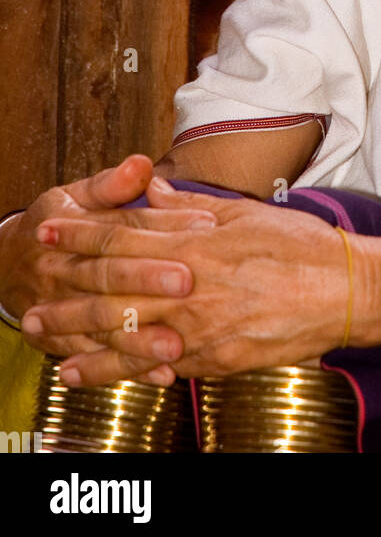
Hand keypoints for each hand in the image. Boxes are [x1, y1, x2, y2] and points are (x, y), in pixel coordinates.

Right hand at [4, 155, 215, 384]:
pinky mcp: (67, 341)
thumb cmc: (54, 225)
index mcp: (72, 230)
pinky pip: (99, 358)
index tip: (205, 223)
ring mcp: (64, 310)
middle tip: (187, 282)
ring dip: (140, 336)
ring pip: (103, 325)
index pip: (123, 226)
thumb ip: (109, 184)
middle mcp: (66, 272)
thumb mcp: (73, 196)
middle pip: (109, 275)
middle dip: (147, 279)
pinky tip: (163, 372)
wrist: (6, 265)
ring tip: (177, 343)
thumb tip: (141, 164)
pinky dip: (130, 368)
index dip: (164, 223)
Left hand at [23, 178, 380, 386]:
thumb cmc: (302, 246)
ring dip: (82, 337)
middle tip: (33, 290)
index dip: (84, 230)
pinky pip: (158, 367)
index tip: (52, 226)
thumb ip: (195, 206)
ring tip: (48, 339)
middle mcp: (194, 287)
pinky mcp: (215, 361)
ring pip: (128, 334)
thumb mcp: (247, 212)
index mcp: (200, 243)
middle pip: (116, 286)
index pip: (128, 234)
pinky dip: (122, 370)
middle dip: (69, 287)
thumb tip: (158, 188)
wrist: (347, 291)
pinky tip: (95, 373)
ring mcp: (202, 328)